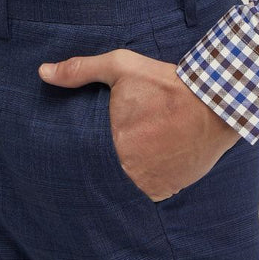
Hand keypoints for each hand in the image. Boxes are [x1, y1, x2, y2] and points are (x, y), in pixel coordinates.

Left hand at [38, 49, 237, 200]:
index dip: (80, 150)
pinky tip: (147, 161)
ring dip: (122, 172)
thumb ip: (80, 70)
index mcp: (112, 144)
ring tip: (129, 153)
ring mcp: (147, 186)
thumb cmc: (167, 85)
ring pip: (121, 184)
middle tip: (112, 144)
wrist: (215, 106)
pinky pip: (143, 192)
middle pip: (101, 172)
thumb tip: (43, 72)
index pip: (82, 155)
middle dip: (101, 161)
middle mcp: (128, 172)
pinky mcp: (165, 192)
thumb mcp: (122, 67)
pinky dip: (142, 179)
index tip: (82, 142)